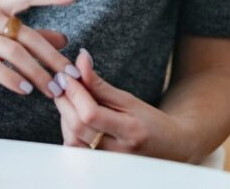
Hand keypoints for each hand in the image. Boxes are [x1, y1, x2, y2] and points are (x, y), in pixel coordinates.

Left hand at [52, 48, 193, 159]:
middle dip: (65, 101)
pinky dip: (69, 130)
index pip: (91, 113)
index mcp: (130, 129)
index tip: (67, 73)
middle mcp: (117, 150)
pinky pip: (75, 150)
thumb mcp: (130, 100)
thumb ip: (102, 86)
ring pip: (72, 140)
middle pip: (78, 126)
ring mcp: (107, 162)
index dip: (75, 92)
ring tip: (68, 96)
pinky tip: (73, 116)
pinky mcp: (98, 167)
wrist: (168, 148)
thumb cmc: (151, 121)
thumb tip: (81, 63)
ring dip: (64, 115)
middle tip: (61, 81)